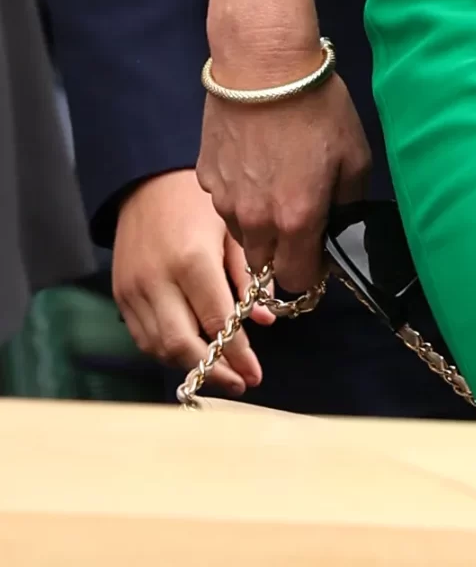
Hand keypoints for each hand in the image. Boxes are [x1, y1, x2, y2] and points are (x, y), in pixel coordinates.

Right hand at [113, 169, 272, 395]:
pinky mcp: (120, 295)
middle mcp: (157, 281)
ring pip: (159, 347)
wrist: (149, 182)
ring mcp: (133, 291)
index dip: (237, 353)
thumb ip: (247, 276)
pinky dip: (167, 352)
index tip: (256, 374)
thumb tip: (265, 320)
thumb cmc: (199, 202)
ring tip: (220, 375)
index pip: (216, 321)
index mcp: (191, 260)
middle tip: (240, 383)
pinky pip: (142, 337)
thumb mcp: (233, 230)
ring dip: (189, 366)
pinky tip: (192, 354)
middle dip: (213, 370)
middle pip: (181, 344)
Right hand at [197, 52, 369, 294]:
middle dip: (284, 253)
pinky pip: (225, 204)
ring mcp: (225, 201)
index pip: (298, 281)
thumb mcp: (355, 157)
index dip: (311, 272)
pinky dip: (240, 196)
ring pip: (243, 236)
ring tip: (277, 184)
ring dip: (260, 226)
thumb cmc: (317, 108)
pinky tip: (255, 162)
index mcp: (297, 220)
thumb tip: (338, 228)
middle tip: (299, 219)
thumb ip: (348, 205)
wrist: (265, 67)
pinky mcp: (206, 179)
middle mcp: (256, 221)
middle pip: (265, 265)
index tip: (319, 252)